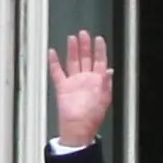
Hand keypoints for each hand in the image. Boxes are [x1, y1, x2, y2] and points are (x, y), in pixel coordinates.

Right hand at [48, 30, 113, 147]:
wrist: (78, 128)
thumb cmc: (92, 117)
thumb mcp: (104, 98)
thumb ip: (106, 82)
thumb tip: (109, 70)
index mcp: (98, 82)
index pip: (100, 61)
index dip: (100, 50)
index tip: (99, 39)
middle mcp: (86, 80)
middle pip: (86, 59)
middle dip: (85, 46)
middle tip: (84, 34)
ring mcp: (74, 83)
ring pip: (73, 62)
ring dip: (73, 51)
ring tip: (72, 39)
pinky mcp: (63, 88)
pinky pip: (57, 72)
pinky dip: (54, 63)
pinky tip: (53, 53)